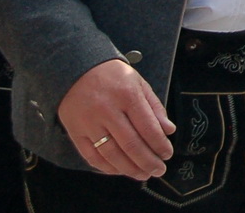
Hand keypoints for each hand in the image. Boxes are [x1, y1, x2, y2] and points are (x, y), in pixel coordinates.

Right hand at [58, 59, 176, 180]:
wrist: (75, 69)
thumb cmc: (111, 76)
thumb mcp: (138, 82)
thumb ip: (154, 107)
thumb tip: (168, 130)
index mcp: (127, 95)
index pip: (148, 127)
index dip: (160, 145)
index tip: (168, 154)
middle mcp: (108, 111)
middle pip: (131, 145)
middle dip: (148, 161)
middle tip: (159, 170)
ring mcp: (90, 123)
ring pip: (112, 154)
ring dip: (130, 169)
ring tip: (143, 175)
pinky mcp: (76, 132)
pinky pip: (92, 156)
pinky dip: (107, 168)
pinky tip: (120, 171)